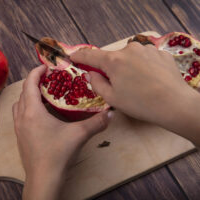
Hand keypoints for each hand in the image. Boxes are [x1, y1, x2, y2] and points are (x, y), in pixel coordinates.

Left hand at [12, 65, 110, 199]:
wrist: (43, 179)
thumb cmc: (57, 154)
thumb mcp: (79, 135)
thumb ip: (96, 122)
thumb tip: (111, 113)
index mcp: (32, 111)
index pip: (30, 83)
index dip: (37, 71)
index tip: (46, 66)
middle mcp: (22, 117)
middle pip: (23, 92)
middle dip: (34, 82)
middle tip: (49, 79)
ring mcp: (19, 128)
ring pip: (19, 104)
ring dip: (29, 95)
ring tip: (44, 94)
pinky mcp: (20, 137)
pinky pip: (20, 115)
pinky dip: (27, 108)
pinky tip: (40, 115)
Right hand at [71, 42, 199, 145]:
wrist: (174, 104)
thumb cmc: (139, 103)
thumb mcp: (112, 98)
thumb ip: (97, 83)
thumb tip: (91, 73)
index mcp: (113, 61)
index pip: (90, 55)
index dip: (79, 56)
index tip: (72, 56)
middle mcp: (129, 49)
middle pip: (112, 57)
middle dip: (110, 68)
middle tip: (116, 84)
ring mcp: (147, 49)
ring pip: (129, 57)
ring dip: (128, 67)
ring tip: (137, 84)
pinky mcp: (160, 53)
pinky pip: (145, 58)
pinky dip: (142, 66)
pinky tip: (149, 80)